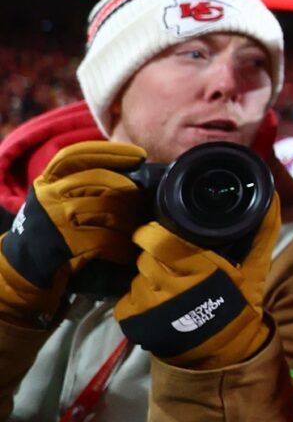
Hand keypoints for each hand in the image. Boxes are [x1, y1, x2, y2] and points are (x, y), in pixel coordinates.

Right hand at [0, 140, 143, 308]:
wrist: (23, 269)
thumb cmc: (50, 231)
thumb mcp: (55, 200)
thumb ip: (79, 184)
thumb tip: (128, 171)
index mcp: (47, 182)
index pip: (76, 155)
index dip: (110, 151)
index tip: (140, 154)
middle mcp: (49, 196)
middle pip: (99, 179)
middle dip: (128, 189)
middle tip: (141, 202)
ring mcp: (57, 219)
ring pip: (108, 208)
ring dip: (129, 220)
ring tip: (137, 228)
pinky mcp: (66, 243)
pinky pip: (107, 238)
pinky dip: (122, 245)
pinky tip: (127, 251)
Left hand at [115, 189, 279, 368]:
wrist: (222, 352)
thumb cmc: (238, 306)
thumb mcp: (255, 269)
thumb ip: (262, 233)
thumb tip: (272, 198)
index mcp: (200, 270)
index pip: (160, 241)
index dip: (153, 232)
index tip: (158, 229)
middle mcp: (170, 287)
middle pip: (147, 256)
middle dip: (155, 253)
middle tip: (170, 258)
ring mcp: (149, 306)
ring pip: (137, 275)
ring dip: (148, 275)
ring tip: (166, 281)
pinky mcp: (135, 321)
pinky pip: (127, 296)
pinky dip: (138, 295)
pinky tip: (155, 299)